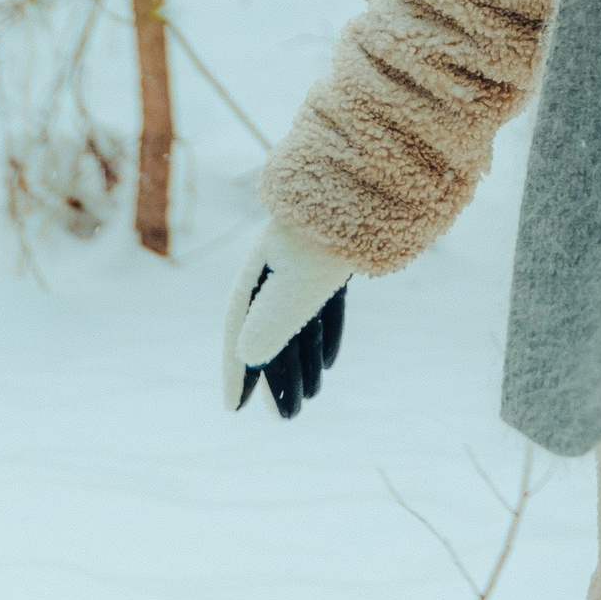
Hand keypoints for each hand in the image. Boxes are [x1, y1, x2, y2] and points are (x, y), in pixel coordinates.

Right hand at [223, 221, 351, 419]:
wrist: (367, 180)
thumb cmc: (328, 232)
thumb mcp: (299, 282)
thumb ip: (273, 320)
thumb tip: (247, 357)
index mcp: (258, 273)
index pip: (240, 331)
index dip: (236, 371)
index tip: (233, 409)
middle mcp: (278, 269)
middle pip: (272, 332)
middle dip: (277, 377)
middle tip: (284, 419)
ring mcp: (307, 263)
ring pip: (300, 322)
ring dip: (303, 361)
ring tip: (308, 401)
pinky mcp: (335, 259)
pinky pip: (323, 307)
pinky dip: (324, 334)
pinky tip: (329, 364)